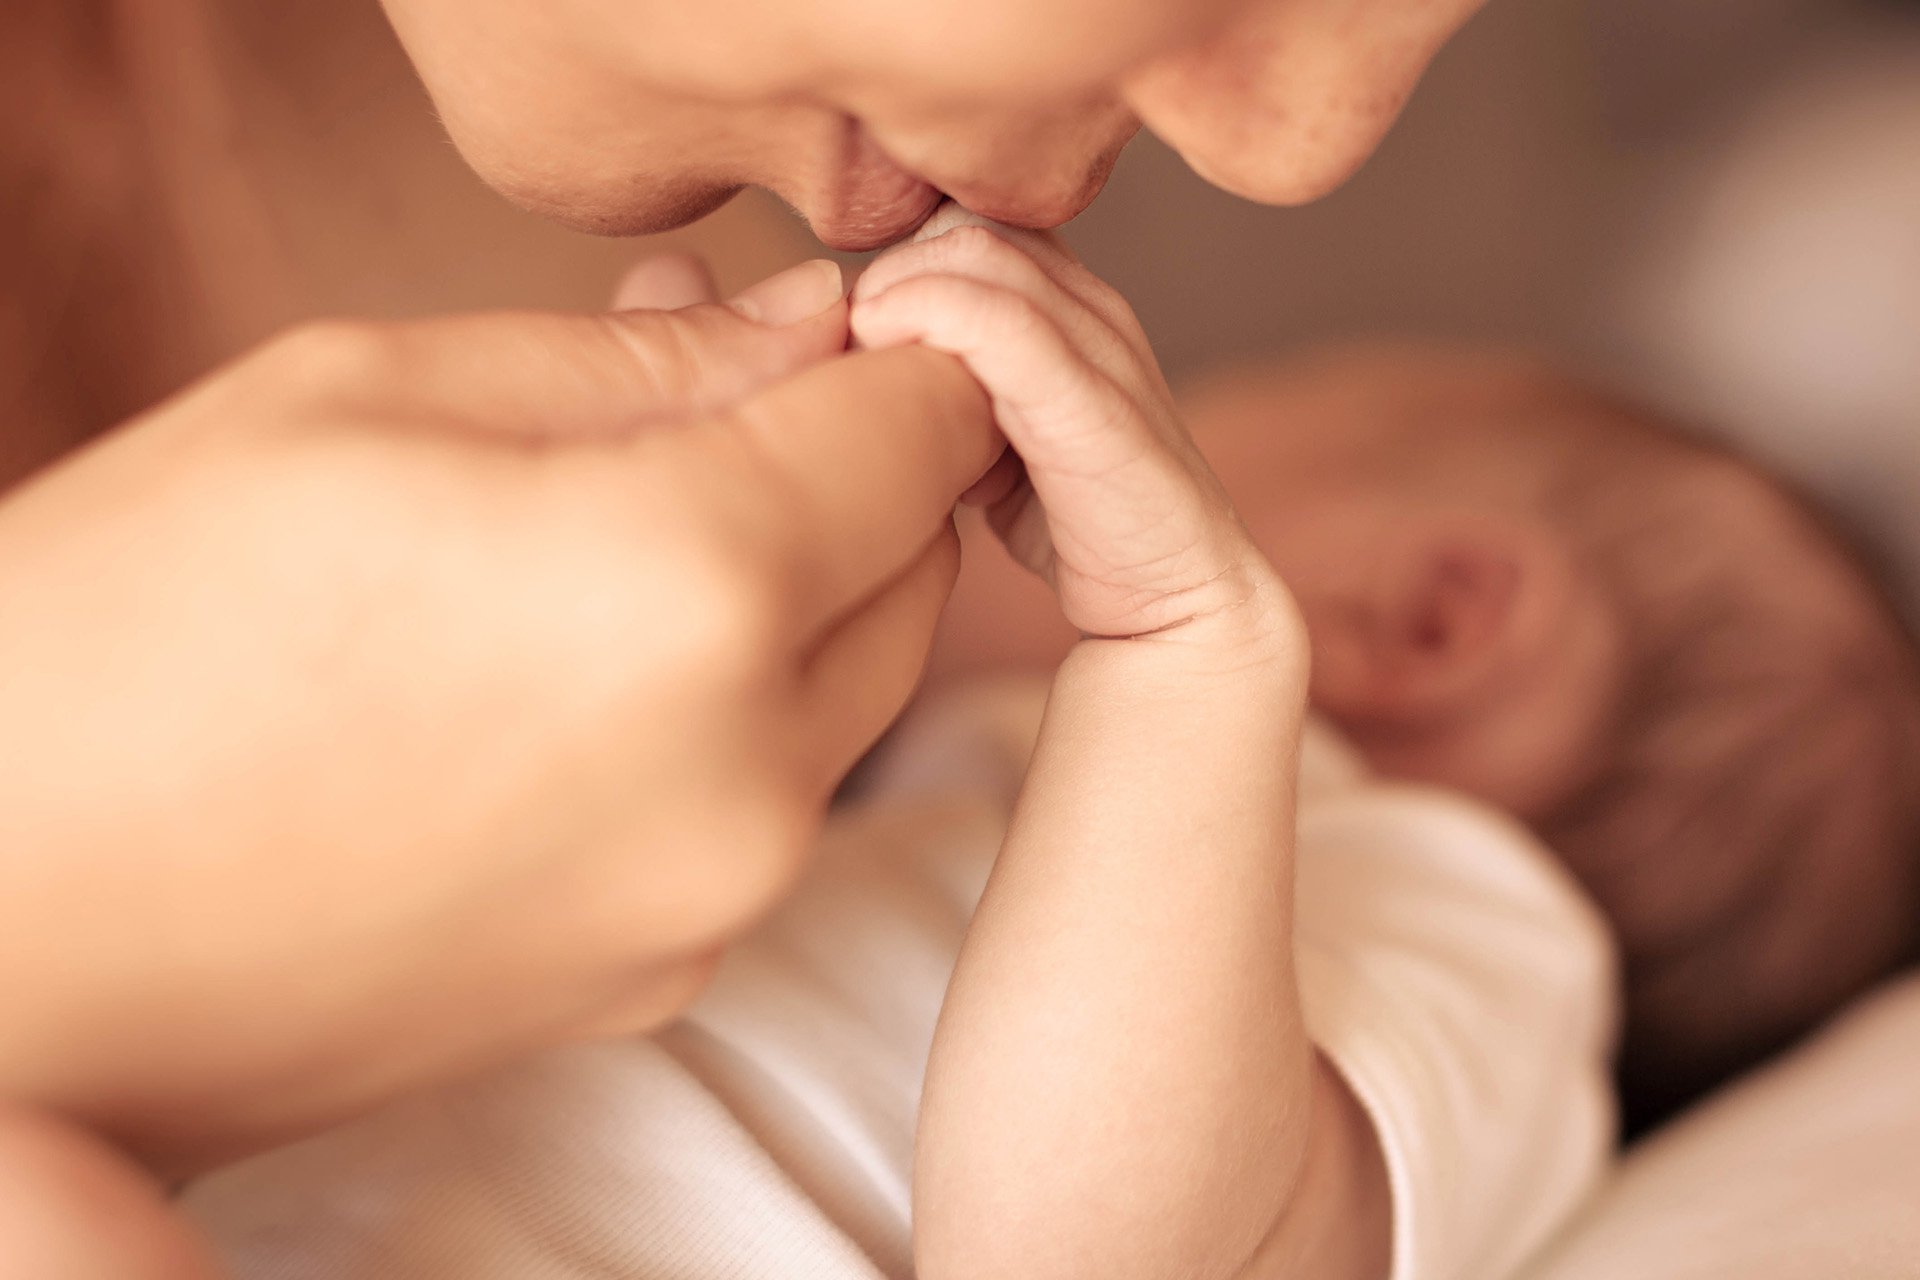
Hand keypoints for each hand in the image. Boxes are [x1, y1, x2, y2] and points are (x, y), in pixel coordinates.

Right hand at [0, 259, 998, 1174]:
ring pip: (852, 695)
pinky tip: (573, 668)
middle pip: (916, 569)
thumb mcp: (366, 395)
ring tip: (610, 526)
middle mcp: (746, 774)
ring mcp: (709, 904)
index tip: (829, 330)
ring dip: (789, 593)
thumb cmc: (118, 634)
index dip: (897, 356)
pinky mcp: (655, 984)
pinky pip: (762, 805)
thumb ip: (638, 364)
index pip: (925, 430)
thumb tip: (808, 333)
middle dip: (849, 471)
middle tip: (702, 403)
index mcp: (690, 587)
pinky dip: (723, 716)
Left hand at [852, 207, 1297, 651]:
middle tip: (845, 344)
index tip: (851, 332)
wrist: (1180, 597)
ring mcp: (1102, 345)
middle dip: (888, 268)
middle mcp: (1093, 306)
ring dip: (897, 288)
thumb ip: (949, 390)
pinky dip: (927, 317)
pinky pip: (1001, 322)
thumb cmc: (1081, 523)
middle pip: (965, 221)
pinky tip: (885, 353)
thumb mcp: (1000, 438)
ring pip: (978, 251)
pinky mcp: (1093, 401)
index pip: (969, 219)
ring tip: (858, 350)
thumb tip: (863, 371)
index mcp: (1073, 303)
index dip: (898, 257)